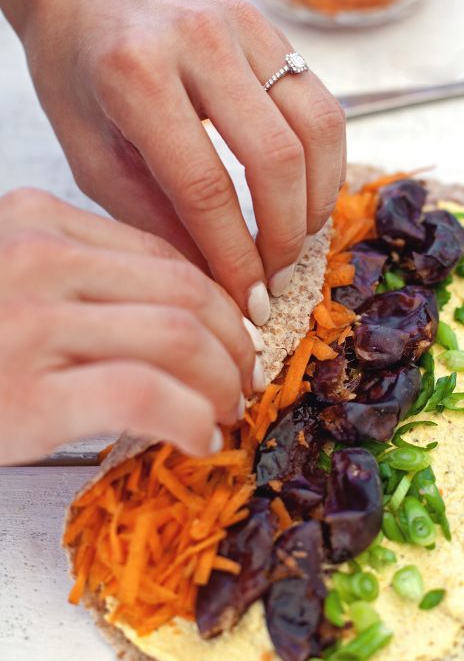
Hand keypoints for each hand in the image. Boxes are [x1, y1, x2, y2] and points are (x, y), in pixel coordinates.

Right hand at [0, 188, 262, 464]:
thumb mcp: (11, 287)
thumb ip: (77, 282)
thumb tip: (182, 314)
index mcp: (30, 221)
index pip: (161, 254)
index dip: (217, 302)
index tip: (234, 339)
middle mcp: (32, 257)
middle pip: (184, 290)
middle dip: (233, 343)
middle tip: (243, 380)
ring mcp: (28, 322)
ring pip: (179, 337)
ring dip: (221, 383)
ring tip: (225, 413)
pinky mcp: (28, 392)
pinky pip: (146, 396)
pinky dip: (190, 418)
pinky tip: (199, 439)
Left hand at [19, 0, 345, 325]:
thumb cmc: (77, 68)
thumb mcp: (90, 152)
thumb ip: (153, 219)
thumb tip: (218, 281)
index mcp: (134, 73)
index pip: (205, 187)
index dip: (234, 256)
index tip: (248, 302)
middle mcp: (198, 40)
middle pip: (275, 158)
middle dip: (284, 237)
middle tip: (276, 279)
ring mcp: (245, 27)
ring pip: (316, 129)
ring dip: (316, 202)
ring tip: (296, 242)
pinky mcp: (274, 29)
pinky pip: (323, 106)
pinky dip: (325, 164)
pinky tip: (306, 198)